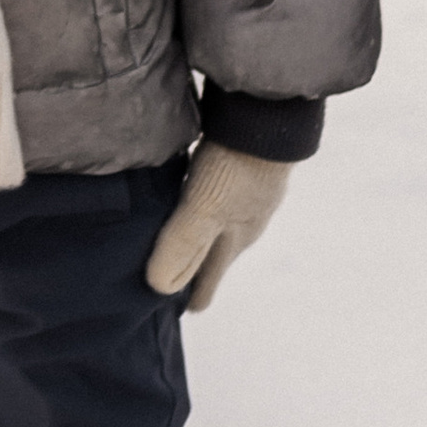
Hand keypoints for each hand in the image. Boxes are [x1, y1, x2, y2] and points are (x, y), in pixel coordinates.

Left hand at [145, 144, 289, 312]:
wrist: (267, 114)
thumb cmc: (236, 169)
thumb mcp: (204, 210)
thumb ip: (183, 245)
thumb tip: (159, 287)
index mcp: (236, 238)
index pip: (211, 276)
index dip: (197, 293)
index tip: (185, 311)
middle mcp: (245, 219)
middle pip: (217, 251)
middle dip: (198, 266)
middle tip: (176, 279)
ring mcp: (246, 191)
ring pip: (218, 220)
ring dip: (198, 231)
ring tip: (178, 234)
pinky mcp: (242, 163)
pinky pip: (217, 191)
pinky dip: (201, 198)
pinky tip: (190, 188)